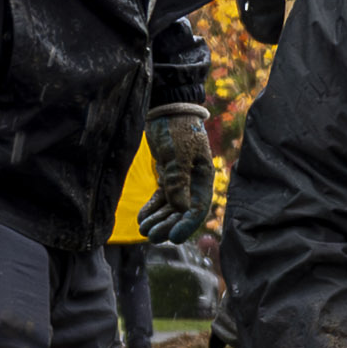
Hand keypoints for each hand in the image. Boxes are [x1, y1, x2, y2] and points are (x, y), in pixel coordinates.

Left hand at [141, 108, 216, 244]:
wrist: (166, 109)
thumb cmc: (177, 129)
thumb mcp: (178, 154)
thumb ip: (179, 181)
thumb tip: (181, 209)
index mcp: (204, 177)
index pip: (198, 208)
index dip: (186, 225)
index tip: (173, 238)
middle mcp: (194, 182)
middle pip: (182, 211)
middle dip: (168, 224)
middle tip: (151, 236)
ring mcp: (181, 179)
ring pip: (171, 206)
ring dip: (158, 219)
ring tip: (144, 229)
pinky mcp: (168, 174)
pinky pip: (162, 196)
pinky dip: (153, 207)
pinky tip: (142, 218)